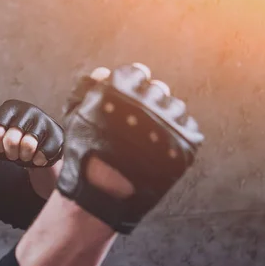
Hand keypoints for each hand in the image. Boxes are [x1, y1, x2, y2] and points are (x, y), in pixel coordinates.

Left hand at [0, 100, 63, 167]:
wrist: (40, 149)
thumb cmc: (13, 143)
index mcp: (10, 108)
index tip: (0, 146)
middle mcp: (28, 109)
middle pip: (11, 139)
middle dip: (11, 152)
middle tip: (14, 153)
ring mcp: (45, 120)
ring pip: (28, 145)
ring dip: (24, 156)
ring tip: (25, 154)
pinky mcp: (57, 133)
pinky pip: (44, 153)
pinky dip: (38, 160)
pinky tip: (38, 156)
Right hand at [57, 63, 204, 233]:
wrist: (103, 193)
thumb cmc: (85, 155)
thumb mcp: (76, 117)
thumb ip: (86, 89)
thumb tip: (103, 72)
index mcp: (120, 88)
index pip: (138, 73)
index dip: (132, 89)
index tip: (128, 104)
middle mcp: (147, 99)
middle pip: (158, 89)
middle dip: (148, 104)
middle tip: (136, 127)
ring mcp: (168, 120)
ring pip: (175, 108)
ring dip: (165, 120)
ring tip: (148, 141)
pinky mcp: (185, 141)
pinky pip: (188, 129)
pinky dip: (177, 138)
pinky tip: (159, 151)